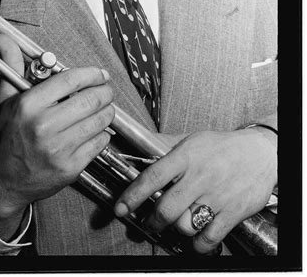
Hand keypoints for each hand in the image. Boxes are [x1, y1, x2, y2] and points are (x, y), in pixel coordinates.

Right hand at [0, 34, 114, 238]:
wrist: (5, 180)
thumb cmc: (7, 136)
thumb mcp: (5, 99)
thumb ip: (11, 66)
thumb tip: (4, 38)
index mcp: (29, 105)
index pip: (71, 80)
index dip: (92, 74)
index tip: (99, 74)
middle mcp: (44, 126)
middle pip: (91, 99)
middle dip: (105, 91)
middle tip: (106, 89)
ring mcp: (59, 148)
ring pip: (100, 121)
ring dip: (107, 111)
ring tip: (103, 108)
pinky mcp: (71, 167)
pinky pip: (100, 143)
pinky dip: (102, 134)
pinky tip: (95, 130)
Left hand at [114, 129, 276, 253]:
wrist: (261, 153)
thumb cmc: (223, 146)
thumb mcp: (192, 140)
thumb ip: (165, 146)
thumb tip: (139, 147)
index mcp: (185, 156)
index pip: (152, 177)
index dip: (133, 195)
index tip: (121, 207)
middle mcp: (199, 176)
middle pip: (166, 208)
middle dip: (152, 220)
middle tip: (149, 222)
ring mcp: (216, 196)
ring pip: (185, 225)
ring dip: (177, 229)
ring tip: (178, 222)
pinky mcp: (232, 212)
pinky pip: (208, 238)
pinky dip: (198, 244)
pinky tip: (196, 236)